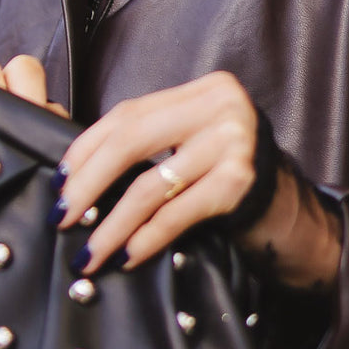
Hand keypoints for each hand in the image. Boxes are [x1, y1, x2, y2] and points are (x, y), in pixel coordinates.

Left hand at [0, 57, 340, 288]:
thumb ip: (146, 146)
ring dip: (112, 225)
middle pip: (130, 141)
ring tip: (89, 253)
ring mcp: (233, 142)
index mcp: (201, 92)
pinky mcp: (240, 183)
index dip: (85, 149)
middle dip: (88, 184)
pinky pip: (176, 213)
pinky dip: (146, 238)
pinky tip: (126, 257)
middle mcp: (220, 107)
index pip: (127, 114)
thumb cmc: (227, 181)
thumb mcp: (188, 147)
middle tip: (62, 217)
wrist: (290, 213)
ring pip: (150, 185)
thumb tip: (73, 178)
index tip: (57, 182)